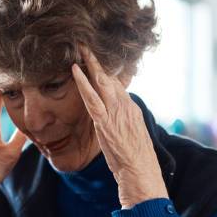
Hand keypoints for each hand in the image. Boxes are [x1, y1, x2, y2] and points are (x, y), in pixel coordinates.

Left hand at [71, 47, 168, 208]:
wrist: (140, 172)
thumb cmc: (136, 161)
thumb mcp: (133, 137)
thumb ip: (124, 125)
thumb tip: (117, 123)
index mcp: (132, 109)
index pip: (119, 85)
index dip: (107, 71)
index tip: (98, 60)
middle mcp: (126, 106)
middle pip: (110, 78)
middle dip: (98, 61)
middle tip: (86, 45)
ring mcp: (116, 113)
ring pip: (101, 82)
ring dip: (90, 64)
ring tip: (79, 48)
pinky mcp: (106, 122)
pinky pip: (92, 98)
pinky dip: (83, 83)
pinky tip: (75, 70)